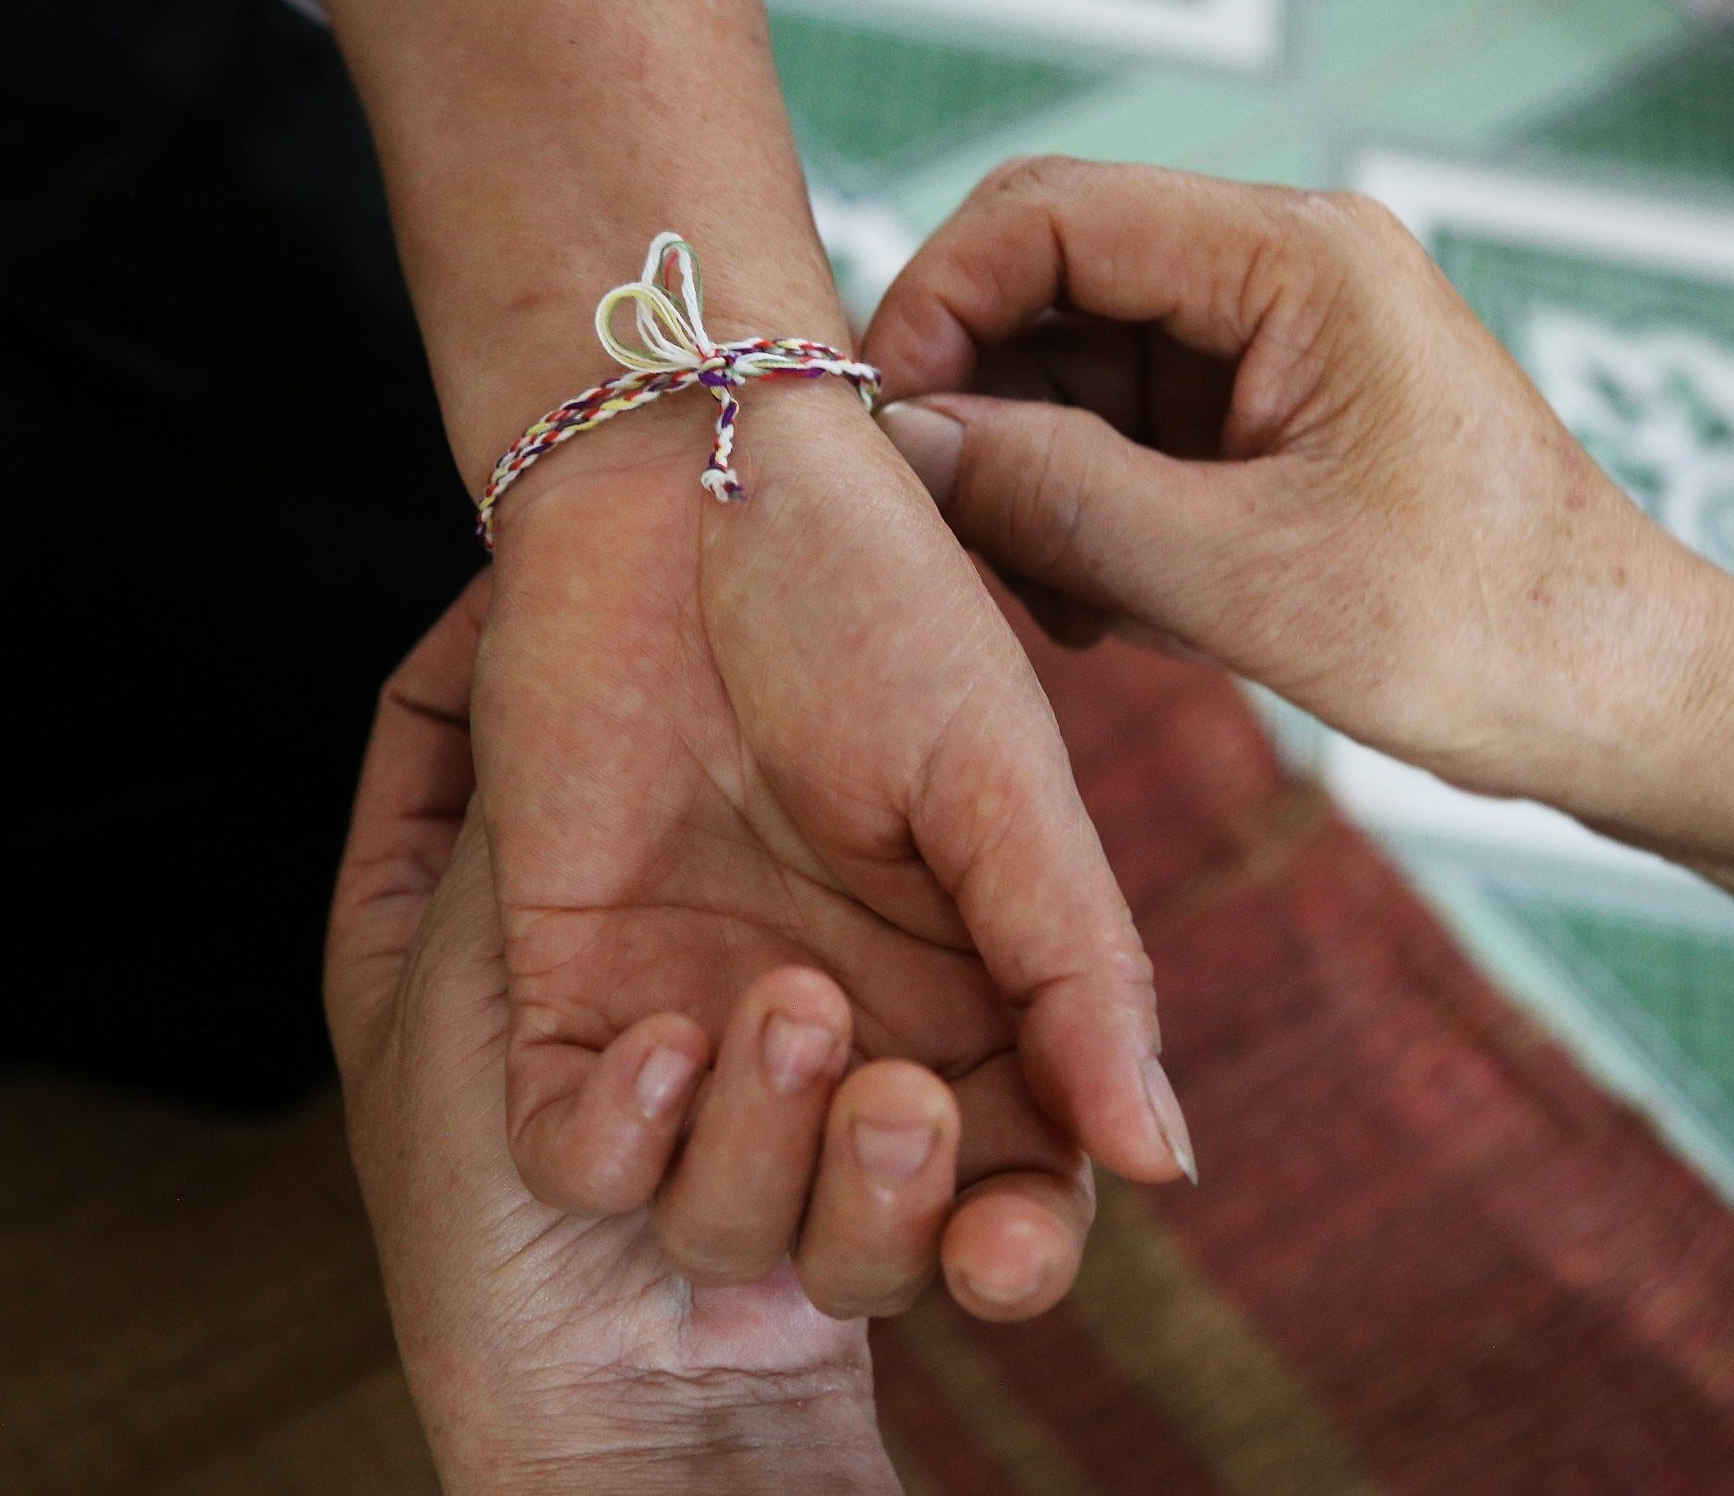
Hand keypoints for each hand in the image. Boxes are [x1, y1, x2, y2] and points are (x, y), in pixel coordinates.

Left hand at [286, 0, 1191, 1318]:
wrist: (687, 481)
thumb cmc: (875, 608)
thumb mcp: (1005, 787)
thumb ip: (1079, 974)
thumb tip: (1164, 1168)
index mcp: (967, 993)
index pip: (1006, 1186)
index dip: (1014, 1251)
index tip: (1015, 1249)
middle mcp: (839, 1031)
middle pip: (865, 1241)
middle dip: (885, 1220)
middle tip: (895, 1096)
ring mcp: (698, 1017)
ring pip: (725, 1217)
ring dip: (759, 1157)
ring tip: (788, 997)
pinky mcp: (569, 991)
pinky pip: (584, 1150)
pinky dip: (623, 1139)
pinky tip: (666, 1034)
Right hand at [864, 156, 1733, 835]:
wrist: (1626, 702)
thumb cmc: (1484, 632)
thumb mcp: (1243, 579)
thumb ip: (1059, 499)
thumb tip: (903, 446)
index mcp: (1296, 257)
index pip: (1051, 214)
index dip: (939, 304)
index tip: (882, 427)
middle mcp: (1283, 271)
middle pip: (1054, 283)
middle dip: (981, 402)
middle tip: (947, 536)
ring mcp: (1280, 345)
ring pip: (1080, 367)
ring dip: (1033, 475)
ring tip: (1055, 603)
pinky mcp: (1277, 419)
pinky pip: (1131, 431)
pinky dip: (1088, 510)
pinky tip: (1104, 609)